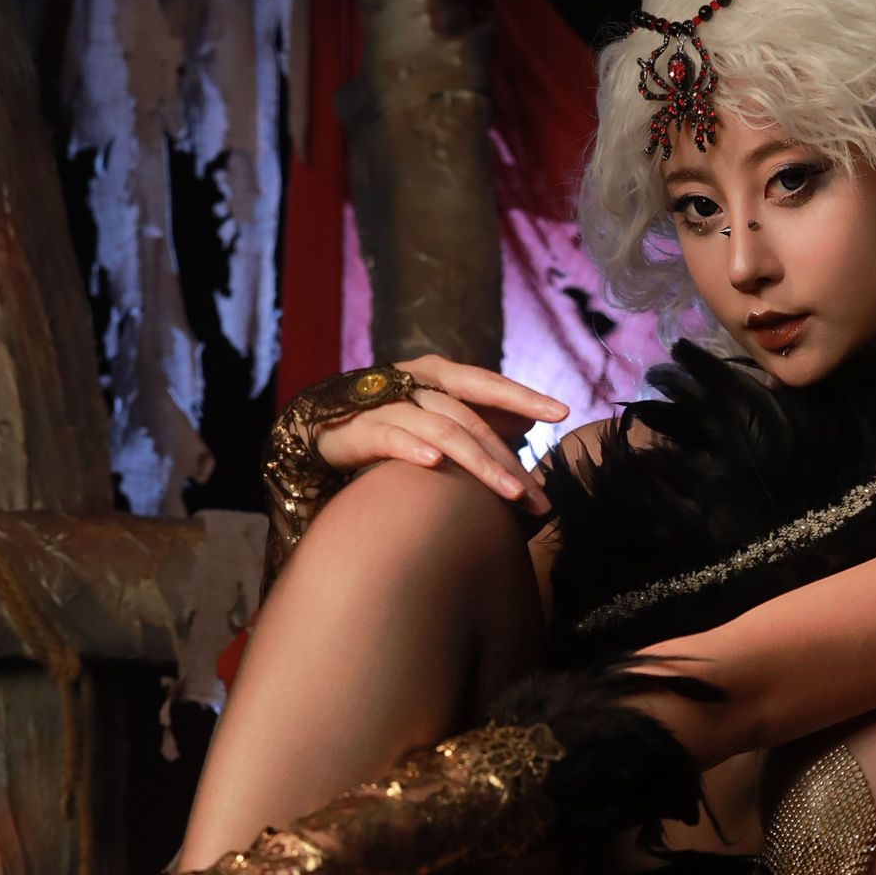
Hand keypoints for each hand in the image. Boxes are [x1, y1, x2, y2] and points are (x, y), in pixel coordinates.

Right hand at [316, 356, 567, 512]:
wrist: (313, 435)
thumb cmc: (383, 430)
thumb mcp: (434, 423)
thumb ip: (476, 420)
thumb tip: (526, 425)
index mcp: (434, 377)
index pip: (485, 384)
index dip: (523, 395)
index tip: (562, 412)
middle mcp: (411, 384)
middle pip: (470, 416)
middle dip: (508, 458)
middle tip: (538, 497)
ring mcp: (383, 406)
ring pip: (440, 429)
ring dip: (478, 461)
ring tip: (510, 493)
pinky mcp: (354, 432)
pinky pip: (388, 437)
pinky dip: (412, 448)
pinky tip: (435, 465)